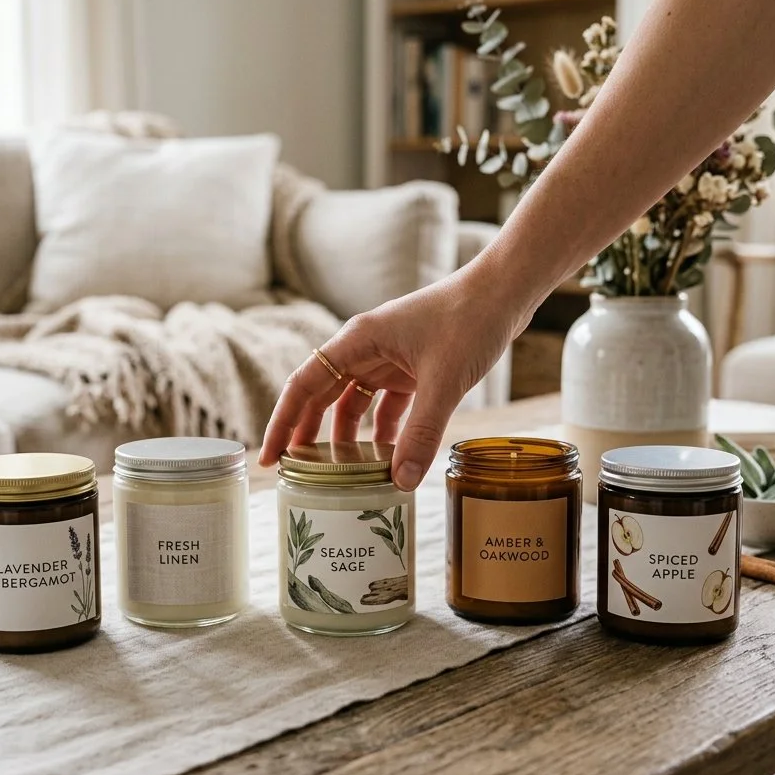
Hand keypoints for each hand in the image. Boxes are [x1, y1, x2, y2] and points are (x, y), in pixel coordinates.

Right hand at [258, 268, 522, 490]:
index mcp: (357, 341)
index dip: (282, 423)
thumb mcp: (443, 382)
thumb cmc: (469, 319)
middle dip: (307, 434)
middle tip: (295, 474)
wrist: (504, 292)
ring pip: (354, 402)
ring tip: (338, 473)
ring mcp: (389, 357)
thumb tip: (402, 483)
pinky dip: (384, 430)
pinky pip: (386, 404)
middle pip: (322, 396)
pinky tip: (388, 458)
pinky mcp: (412, 367)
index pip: (303, 385)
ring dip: (347, 436)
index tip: (269, 458)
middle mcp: (365, 348)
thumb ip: (421, 433)